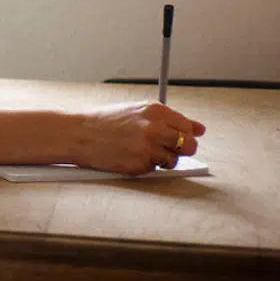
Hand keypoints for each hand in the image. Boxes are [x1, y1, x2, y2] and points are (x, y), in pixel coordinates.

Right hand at [71, 101, 205, 174]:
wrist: (80, 133)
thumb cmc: (106, 121)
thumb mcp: (137, 111)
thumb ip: (169, 119)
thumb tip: (200, 129)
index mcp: (155, 111)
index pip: (188, 126)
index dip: (185, 134)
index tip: (181, 137)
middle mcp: (155, 128)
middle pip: (189, 145)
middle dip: (182, 149)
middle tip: (166, 147)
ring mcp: (148, 148)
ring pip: (174, 160)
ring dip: (162, 159)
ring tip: (141, 150)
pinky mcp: (140, 165)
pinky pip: (155, 169)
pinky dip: (146, 166)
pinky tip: (130, 156)